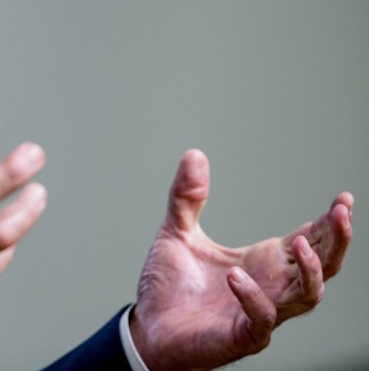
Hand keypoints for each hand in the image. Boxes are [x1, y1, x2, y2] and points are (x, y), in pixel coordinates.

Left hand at [131, 149, 353, 370]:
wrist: (147, 328)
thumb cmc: (169, 287)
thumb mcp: (176, 231)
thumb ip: (187, 197)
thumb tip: (194, 153)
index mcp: (263, 262)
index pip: (311, 241)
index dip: (330, 223)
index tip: (343, 199)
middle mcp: (271, 287)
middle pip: (324, 267)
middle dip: (337, 241)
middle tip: (341, 213)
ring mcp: (261, 313)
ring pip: (307, 296)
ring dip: (310, 270)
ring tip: (301, 243)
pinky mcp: (242, 336)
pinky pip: (262, 319)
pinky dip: (253, 296)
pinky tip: (234, 275)